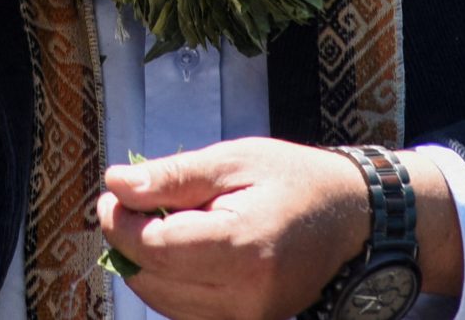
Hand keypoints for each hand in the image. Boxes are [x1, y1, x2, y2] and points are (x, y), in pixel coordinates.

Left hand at [97, 140, 370, 319]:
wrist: (348, 218)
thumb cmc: (293, 180)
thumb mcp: (233, 160)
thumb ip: (173, 177)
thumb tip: (116, 186)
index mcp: (244, 247)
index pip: (154, 247)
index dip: (121, 222)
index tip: (115, 193)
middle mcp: (245, 295)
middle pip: (152, 281)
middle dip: (127, 242)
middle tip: (130, 203)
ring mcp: (247, 318)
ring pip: (163, 303)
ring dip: (145, 264)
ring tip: (159, 221)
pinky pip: (186, 311)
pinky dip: (170, 281)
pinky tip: (180, 248)